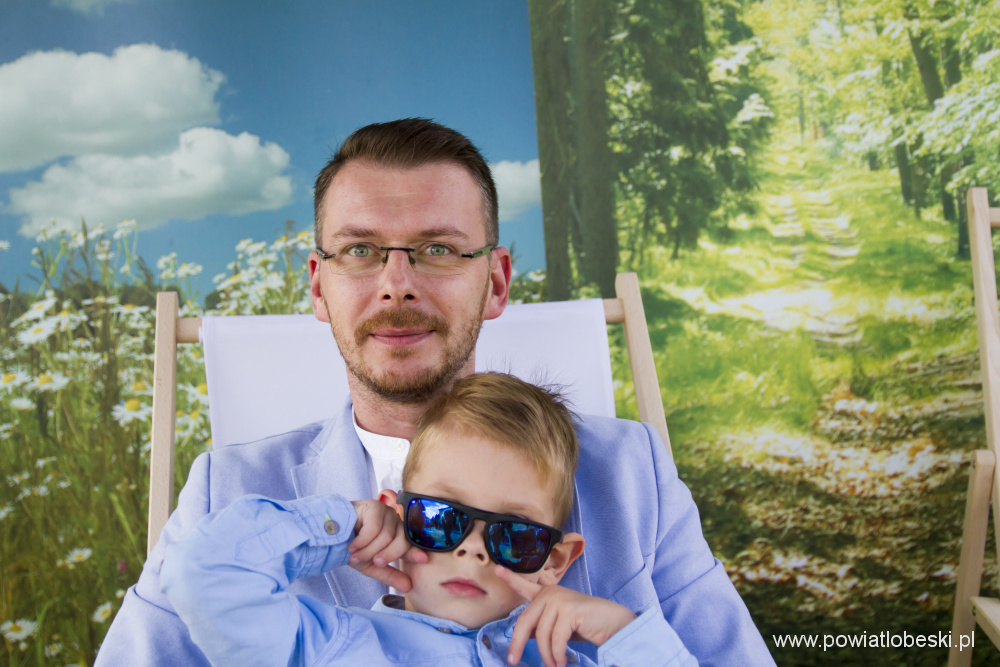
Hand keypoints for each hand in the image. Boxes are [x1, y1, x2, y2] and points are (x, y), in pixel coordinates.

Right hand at [349, 499, 426, 591]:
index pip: (410, 544)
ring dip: (369, 550)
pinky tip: (352, 545)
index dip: (415, 551)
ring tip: (355, 555)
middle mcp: (394, 521)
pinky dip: (362, 541)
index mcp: (397, 534)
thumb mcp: (371, 565)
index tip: (423, 559)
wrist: (330, 536)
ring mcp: (385, 512)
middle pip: (401, 540)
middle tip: (374, 562)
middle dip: (387, 555)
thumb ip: (389, 574)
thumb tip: (408, 587)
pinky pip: (374, 528)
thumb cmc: (352, 549)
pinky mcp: (374, 507)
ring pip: (386, 536)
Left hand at [496, 566, 635, 666]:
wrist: (616, 624)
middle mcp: (551, 593)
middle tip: (513, 661)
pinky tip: (562, 662)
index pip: (526, 586)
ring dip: (547, 656)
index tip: (498, 570)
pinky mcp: (569, 610)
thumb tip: (521, 638)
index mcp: (548, 594)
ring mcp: (560, 599)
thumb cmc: (589, 625)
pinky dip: (557, 655)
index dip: (511, 578)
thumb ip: (541, 626)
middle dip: (517, 644)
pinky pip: (555, 640)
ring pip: (540, 635)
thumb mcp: (560, 626)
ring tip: (554, 665)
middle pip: (525, 621)